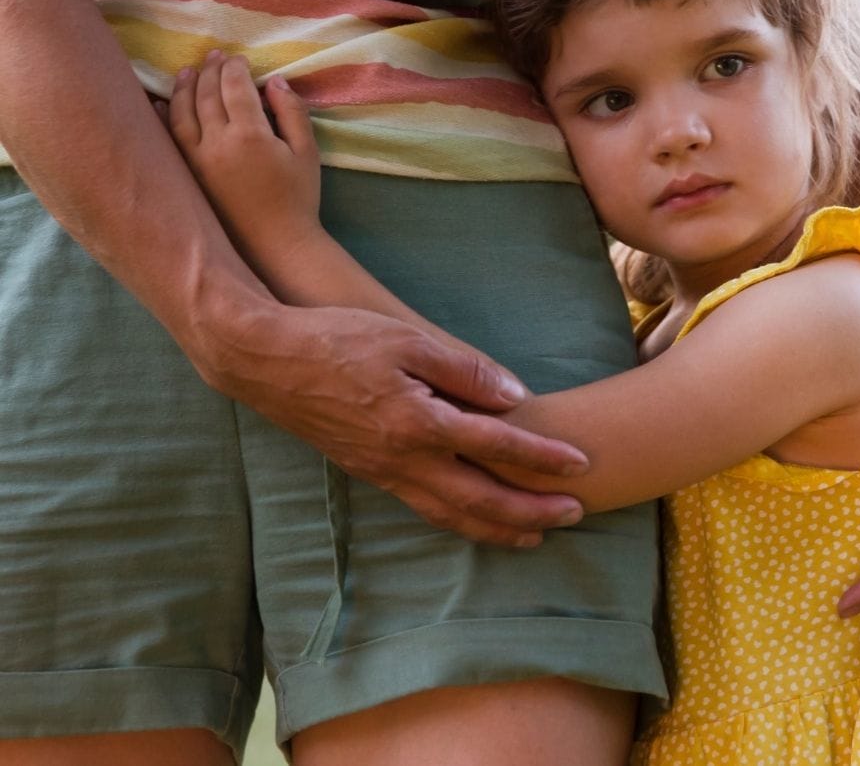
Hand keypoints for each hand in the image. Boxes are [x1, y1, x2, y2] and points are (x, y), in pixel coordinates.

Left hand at [166, 52, 321, 282]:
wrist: (274, 244)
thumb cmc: (298, 198)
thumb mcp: (307, 152)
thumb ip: (292, 112)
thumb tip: (273, 82)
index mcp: (250, 134)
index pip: (235, 87)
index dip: (235, 68)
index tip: (238, 58)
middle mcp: (217, 142)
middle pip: (207, 94)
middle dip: (210, 71)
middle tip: (214, 56)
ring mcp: (197, 159)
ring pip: (183, 112)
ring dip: (185, 87)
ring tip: (188, 71)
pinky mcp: (188, 175)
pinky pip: (170, 138)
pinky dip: (164, 116)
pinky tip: (161, 103)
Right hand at [198, 298, 591, 546]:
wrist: (264, 360)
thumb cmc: (337, 339)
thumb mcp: (407, 338)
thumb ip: (464, 370)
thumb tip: (515, 397)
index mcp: (419, 422)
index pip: (497, 447)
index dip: (544, 458)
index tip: (581, 465)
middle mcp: (403, 458)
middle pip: (481, 499)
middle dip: (532, 511)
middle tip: (575, 513)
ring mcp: (383, 470)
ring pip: (451, 514)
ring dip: (498, 528)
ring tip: (535, 534)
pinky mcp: (368, 470)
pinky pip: (423, 507)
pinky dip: (458, 521)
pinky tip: (473, 519)